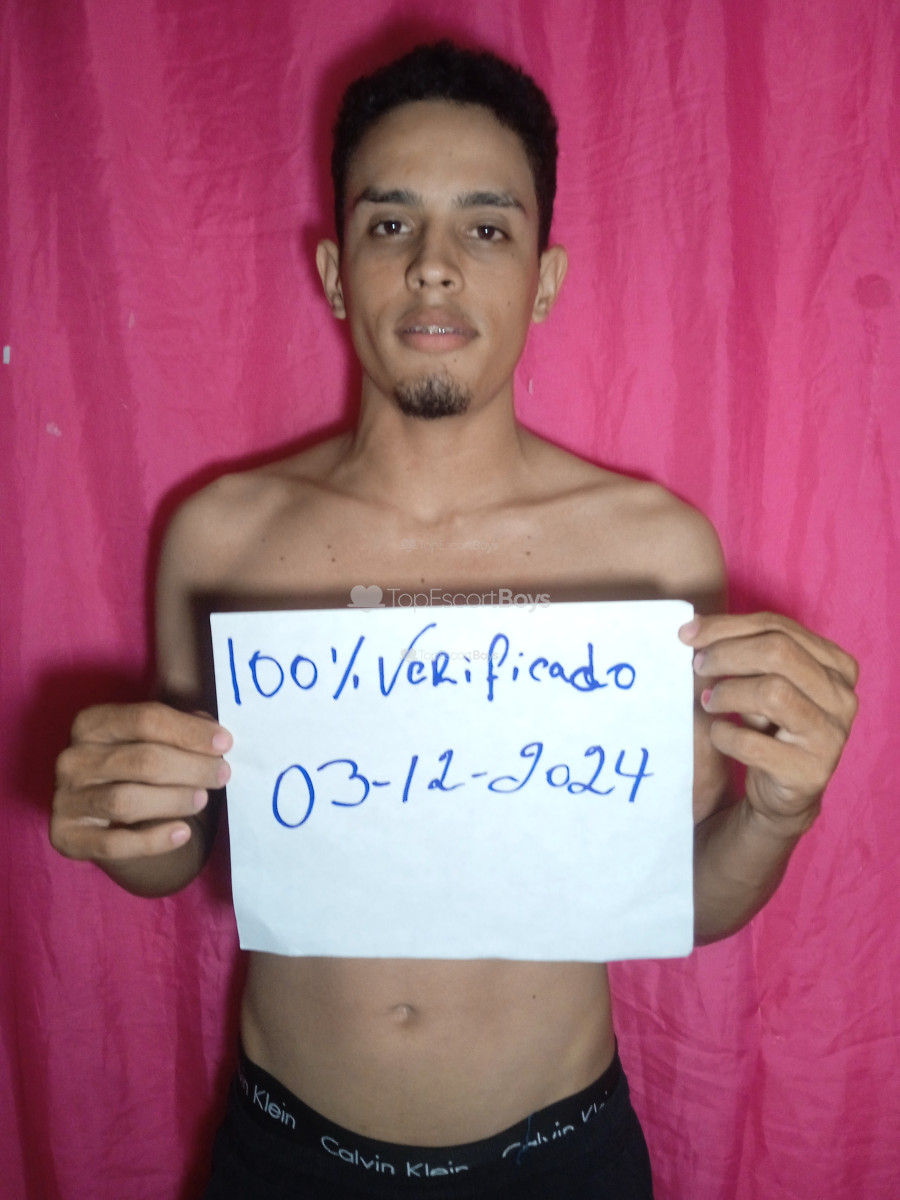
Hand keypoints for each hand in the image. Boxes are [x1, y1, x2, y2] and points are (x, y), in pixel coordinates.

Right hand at [52, 702, 231, 862]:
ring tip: (202, 799)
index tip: (225, 743)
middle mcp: (73, 758)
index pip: (145, 719)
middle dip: (190, 767)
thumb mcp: (159, 740)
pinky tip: (182, 833)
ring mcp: (66, 799)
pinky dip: (153, 840)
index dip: (189, 731)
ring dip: (173, 800)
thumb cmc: (143, 770)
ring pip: (126, 800)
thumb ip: (183, 728)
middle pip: (141, 760)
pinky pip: (114, 844)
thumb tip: (212, 730)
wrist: (114, 820)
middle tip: (222, 775)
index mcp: (93, 723)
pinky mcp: (68, 837)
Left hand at [680, 613, 858, 836]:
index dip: (727, 626)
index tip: (686, 633)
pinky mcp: (810, 772)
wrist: (781, 793)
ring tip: (709, 703)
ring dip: (727, 693)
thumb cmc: (769, 726)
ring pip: (772, 692)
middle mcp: (842, 697)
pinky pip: (754, 743)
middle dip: (727, 654)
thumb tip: (691, 628)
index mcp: (836, 665)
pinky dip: (725, 735)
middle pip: (778, 652)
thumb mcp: (761, 682)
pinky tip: (718, 734)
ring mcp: (832, 736)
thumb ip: (741, 650)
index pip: (778, 627)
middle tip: (697, 667)